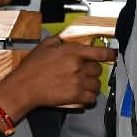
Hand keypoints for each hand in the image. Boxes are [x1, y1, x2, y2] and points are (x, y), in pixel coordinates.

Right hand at [0, 35, 116, 119]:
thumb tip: (70, 38)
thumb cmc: (32, 67)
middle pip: (98, 69)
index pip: (100, 52)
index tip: (112, 55)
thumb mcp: (46, 45)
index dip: (109, 54)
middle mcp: (77, 67)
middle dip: (93, 70)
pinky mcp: (75, 97)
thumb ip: (61, 40)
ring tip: (84, 83)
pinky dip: (89, 97)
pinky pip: (92, 98)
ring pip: (97, 85)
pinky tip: (83, 94)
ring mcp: (77, 83)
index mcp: (72, 52)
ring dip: (93, 84)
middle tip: (85, 71)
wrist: (24, 87)